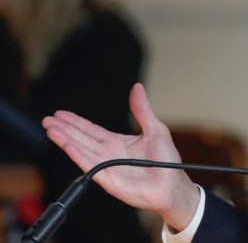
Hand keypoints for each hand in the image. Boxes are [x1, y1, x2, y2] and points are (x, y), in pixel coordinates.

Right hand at [42, 83, 199, 230]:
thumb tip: (137, 88)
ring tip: (51, 129)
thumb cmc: (166, 161)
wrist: (172, 185)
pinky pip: (90, 165)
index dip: (76, 122)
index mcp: (117, 142)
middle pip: (81, 138)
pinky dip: (78, 154)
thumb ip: (142, 109)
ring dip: (65, 140)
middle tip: (48, 120)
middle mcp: (108, 154)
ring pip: (81, 150)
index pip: (91, 130)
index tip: (61, 114)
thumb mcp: (155, 129)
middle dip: (64, 129)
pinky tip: (66, 145)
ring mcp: (106, 167)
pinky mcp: (108, 179)